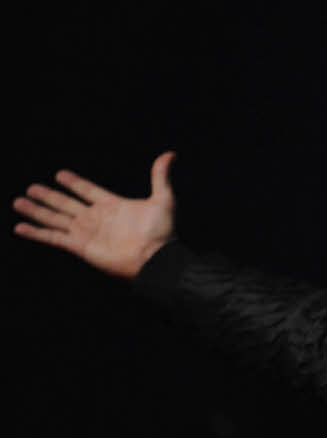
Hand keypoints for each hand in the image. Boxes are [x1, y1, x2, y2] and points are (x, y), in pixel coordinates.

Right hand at [12, 152, 176, 278]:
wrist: (156, 258)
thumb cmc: (161, 232)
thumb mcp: (163, 199)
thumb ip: (160, 176)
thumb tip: (170, 154)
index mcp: (112, 205)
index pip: (88, 190)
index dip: (74, 183)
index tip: (60, 174)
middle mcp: (96, 218)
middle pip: (66, 203)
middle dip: (48, 196)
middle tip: (31, 187)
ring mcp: (86, 233)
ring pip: (56, 218)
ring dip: (37, 211)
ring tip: (19, 201)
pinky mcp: (80, 247)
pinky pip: (53, 238)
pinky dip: (37, 232)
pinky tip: (21, 227)